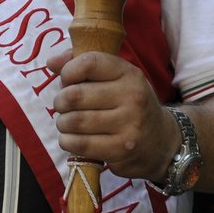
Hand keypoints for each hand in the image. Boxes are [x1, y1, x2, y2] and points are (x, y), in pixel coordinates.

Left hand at [47, 49, 179, 183]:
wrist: (161, 142)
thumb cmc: (129, 105)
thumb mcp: (116, 79)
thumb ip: (83, 65)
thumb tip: (52, 63)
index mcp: (129, 74)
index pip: (89, 63)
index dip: (68, 72)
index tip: (67, 80)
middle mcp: (132, 97)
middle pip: (75, 95)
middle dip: (60, 101)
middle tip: (63, 106)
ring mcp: (128, 125)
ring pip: (74, 121)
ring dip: (62, 123)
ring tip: (67, 123)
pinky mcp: (120, 150)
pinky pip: (79, 144)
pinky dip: (67, 141)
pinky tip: (72, 139)